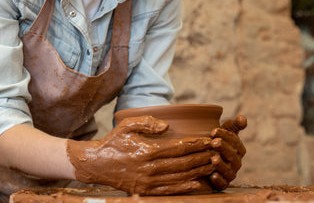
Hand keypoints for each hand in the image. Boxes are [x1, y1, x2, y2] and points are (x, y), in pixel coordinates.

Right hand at [67, 115, 214, 194]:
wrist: (97, 164)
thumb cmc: (114, 141)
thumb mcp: (127, 125)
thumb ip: (147, 122)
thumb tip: (167, 126)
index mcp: (147, 150)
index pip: (179, 147)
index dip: (196, 144)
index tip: (208, 139)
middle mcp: (150, 168)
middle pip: (184, 163)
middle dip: (202, 157)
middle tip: (217, 151)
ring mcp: (149, 182)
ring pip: (180, 177)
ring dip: (199, 171)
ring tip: (212, 164)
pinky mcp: (146, 191)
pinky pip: (170, 191)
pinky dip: (185, 187)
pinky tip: (197, 183)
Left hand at [208, 115, 246, 189]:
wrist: (208, 161)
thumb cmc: (218, 144)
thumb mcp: (226, 133)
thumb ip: (234, 125)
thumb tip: (242, 118)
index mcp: (239, 148)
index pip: (233, 140)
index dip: (224, 135)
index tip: (213, 131)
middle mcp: (237, 162)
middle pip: (232, 155)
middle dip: (223, 148)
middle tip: (213, 142)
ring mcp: (231, 173)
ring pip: (228, 170)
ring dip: (221, 164)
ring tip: (213, 159)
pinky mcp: (223, 184)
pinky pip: (223, 183)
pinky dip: (218, 180)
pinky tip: (212, 175)